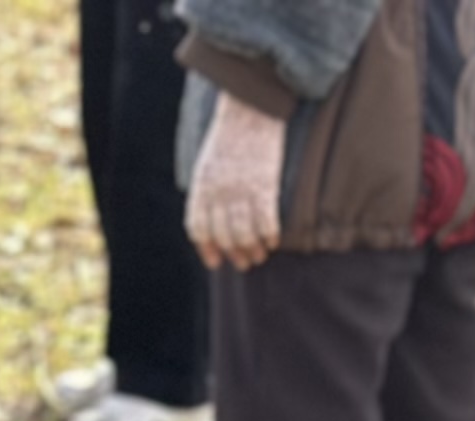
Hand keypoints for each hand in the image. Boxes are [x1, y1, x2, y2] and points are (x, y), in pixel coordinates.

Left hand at [185, 95, 284, 267]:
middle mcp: (219, 192)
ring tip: (260, 255)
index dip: (207, 248)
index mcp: (202, 185)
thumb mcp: (209, 160)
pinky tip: (275, 241)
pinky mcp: (265, 185)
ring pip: (244, 234)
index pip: (199, 228)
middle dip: (234, 254)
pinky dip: (270, 236)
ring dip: (252, 250)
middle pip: (223, 236)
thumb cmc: (232, 130)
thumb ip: (209, 188)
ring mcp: (241, 190)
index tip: (216, 261)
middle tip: (244, 263)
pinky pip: (267, 222)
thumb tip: (216, 216)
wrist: (252, 104)